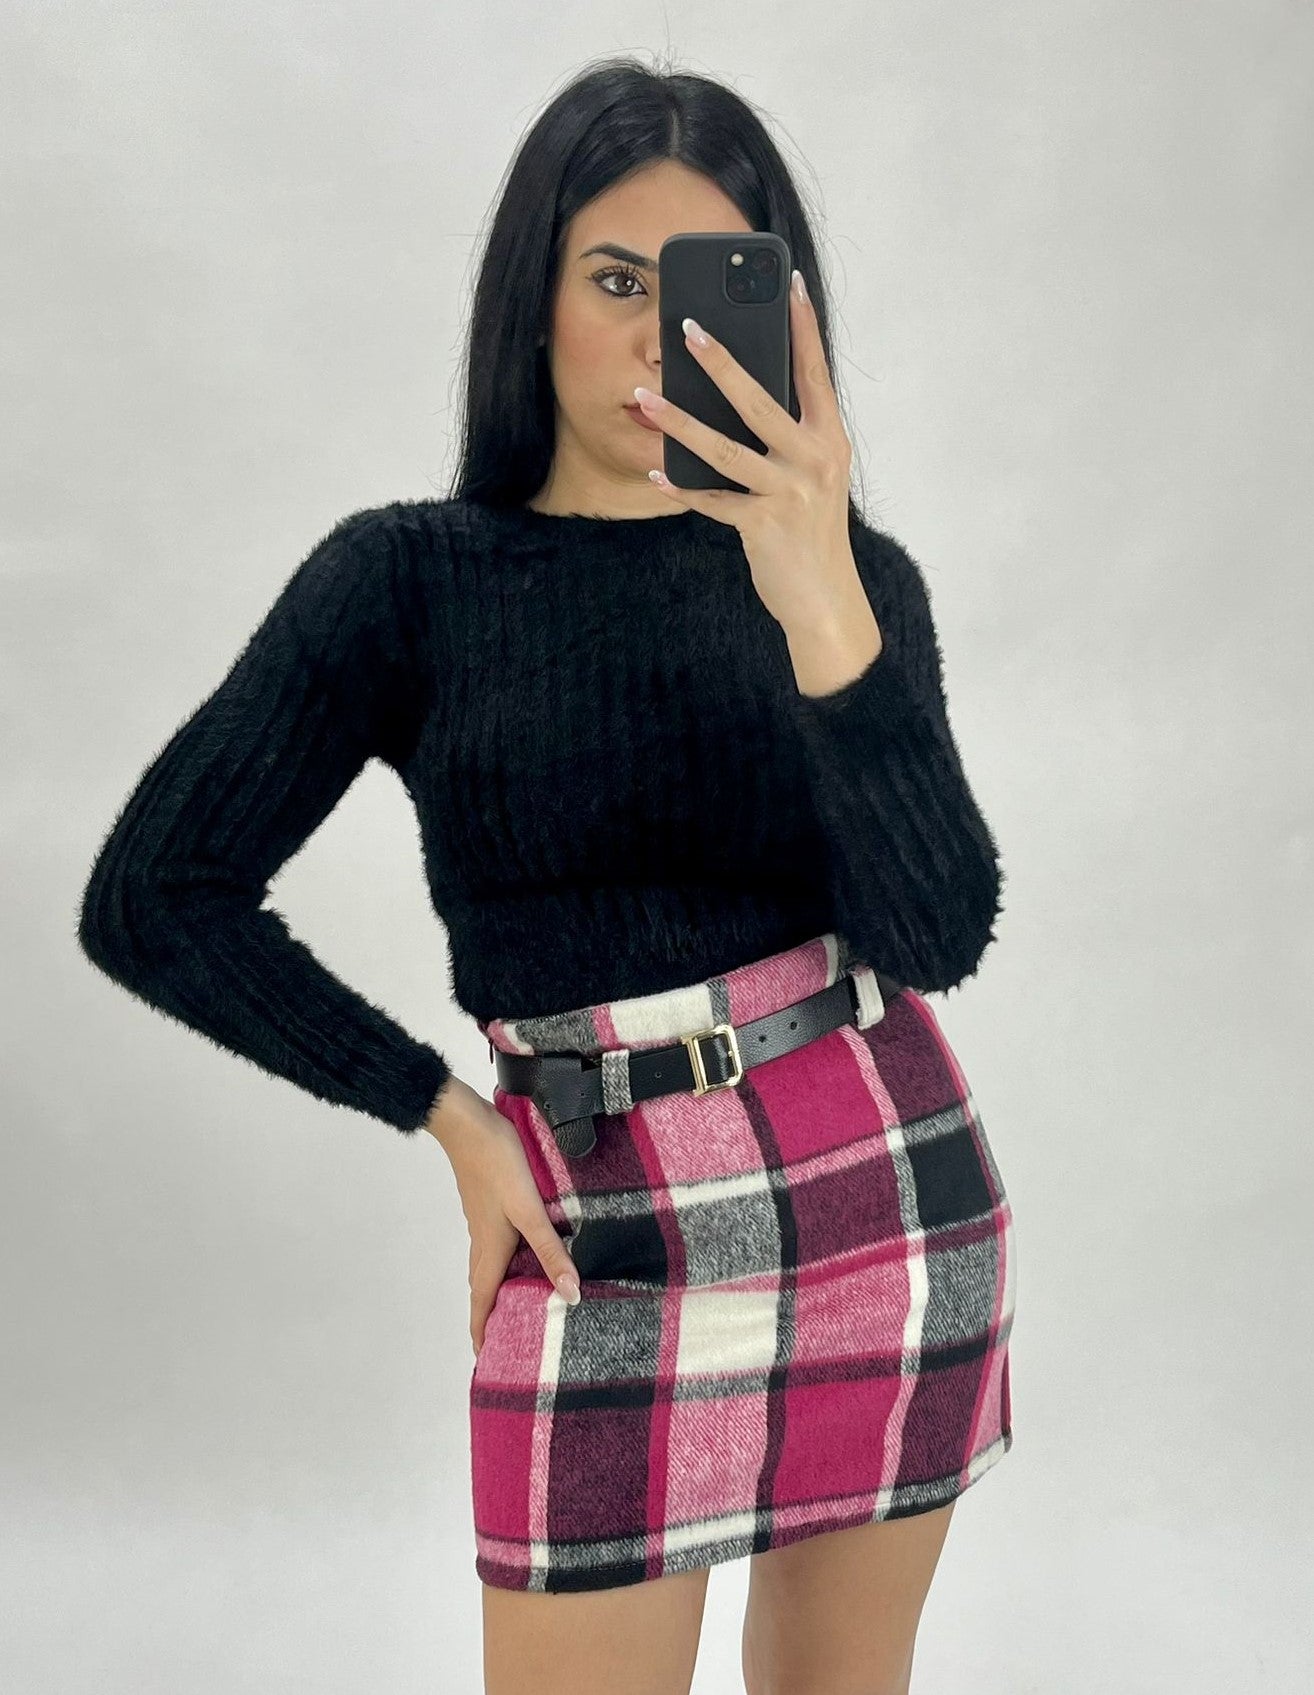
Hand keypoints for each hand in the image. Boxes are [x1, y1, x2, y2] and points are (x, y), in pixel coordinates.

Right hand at [424, 1076, 581, 1358]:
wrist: (468, 1124)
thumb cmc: (497, 1165)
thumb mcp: (529, 1211)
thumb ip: (550, 1251)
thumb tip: (570, 1295)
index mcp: (489, 1253)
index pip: (482, 1307)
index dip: (483, 1337)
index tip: (488, 1364)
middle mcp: (483, 1245)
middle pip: (486, 1293)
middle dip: (496, 1320)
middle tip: (514, 1342)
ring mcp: (484, 1225)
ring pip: (492, 1269)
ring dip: (503, 1291)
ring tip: (525, 1305)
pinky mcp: (490, 1207)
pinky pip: (498, 1247)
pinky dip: (510, 1263)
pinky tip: (529, 1255)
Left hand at [633, 268, 861, 635]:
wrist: (827, 601)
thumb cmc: (812, 533)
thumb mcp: (814, 477)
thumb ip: (789, 438)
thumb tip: (739, 397)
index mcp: (830, 439)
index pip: (815, 371)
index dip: (803, 326)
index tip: (788, 282)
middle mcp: (815, 459)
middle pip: (759, 400)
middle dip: (720, 361)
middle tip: (688, 326)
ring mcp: (790, 492)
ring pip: (724, 448)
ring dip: (678, 421)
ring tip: (645, 396)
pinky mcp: (763, 524)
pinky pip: (712, 499)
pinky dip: (681, 487)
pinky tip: (655, 473)